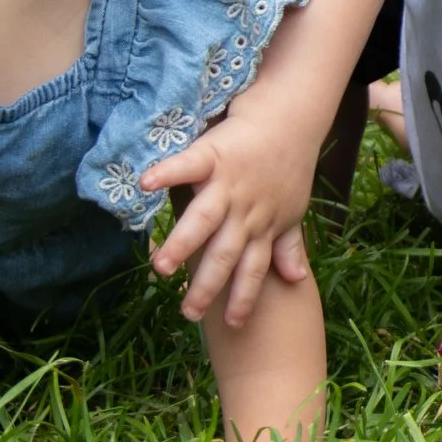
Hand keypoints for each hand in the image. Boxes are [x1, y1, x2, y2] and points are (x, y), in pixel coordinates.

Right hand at [140, 106, 315, 326]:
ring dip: (183, 243)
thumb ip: (289, 245)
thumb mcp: (294, 209)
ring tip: (161, 267)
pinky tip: (144, 184)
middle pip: (225, 252)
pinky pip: (187, 164)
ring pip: (204, 219)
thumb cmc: (288, 165)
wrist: (291, 116)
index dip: (244, 296)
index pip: (253, 267)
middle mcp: (245, 209)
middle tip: (188, 312)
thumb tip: (297, 280)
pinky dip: (167, 172)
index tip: (231, 325)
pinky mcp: (214, 153)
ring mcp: (228, 183)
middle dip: (208, 284)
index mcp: (262, 224)